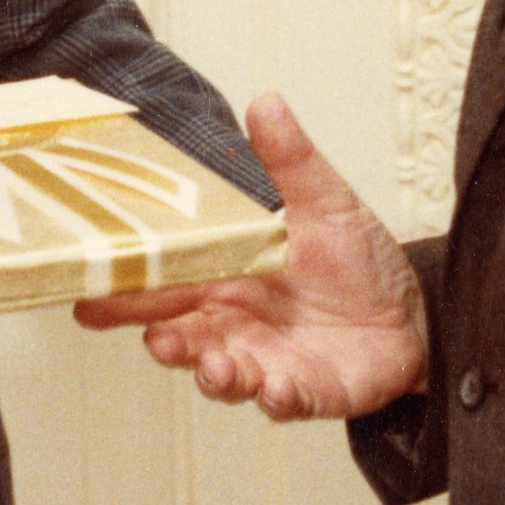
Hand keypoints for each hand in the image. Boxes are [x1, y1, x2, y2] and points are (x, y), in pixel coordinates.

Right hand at [73, 92, 427, 419]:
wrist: (416, 311)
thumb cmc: (360, 261)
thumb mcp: (325, 202)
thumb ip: (290, 161)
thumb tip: (265, 101)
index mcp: (226, 280)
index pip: (163, 288)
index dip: (124, 295)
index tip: (88, 298)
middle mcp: (236, 326)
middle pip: (182, 339)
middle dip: (164, 342)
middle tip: (156, 338)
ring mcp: (267, 363)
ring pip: (224, 375)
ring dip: (215, 375)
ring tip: (218, 368)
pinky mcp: (307, 392)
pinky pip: (284, 403)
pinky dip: (276, 399)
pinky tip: (275, 388)